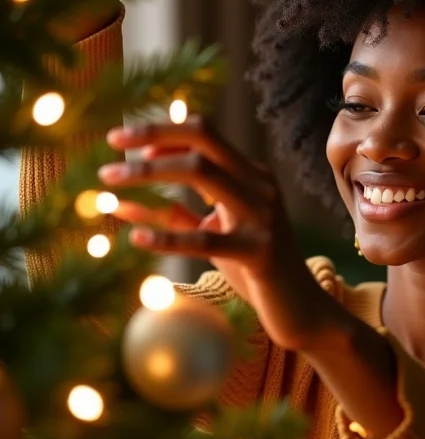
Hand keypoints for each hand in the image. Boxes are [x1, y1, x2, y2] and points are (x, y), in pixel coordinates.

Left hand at [99, 116, 344, 352]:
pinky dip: (168, 236)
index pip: (205, 135)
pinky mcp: (261, 252)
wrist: (300, 307)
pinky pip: (207, 239)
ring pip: (204, 173)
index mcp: (252, 176)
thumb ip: (177, 215)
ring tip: (110, 184)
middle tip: (110, 146)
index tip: (121, 142)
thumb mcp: (215, 233)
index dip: (162, 131)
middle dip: (154, 135)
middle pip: (205, 141)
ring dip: (151, 173)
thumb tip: (121, 203)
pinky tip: (136, 238)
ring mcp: (263, 216)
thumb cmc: (252, 267)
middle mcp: (260, 186)